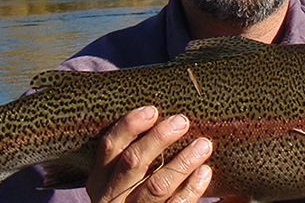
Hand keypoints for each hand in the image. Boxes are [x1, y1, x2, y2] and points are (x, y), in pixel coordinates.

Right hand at [86, 106, 212, 202]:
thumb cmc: (128, 198)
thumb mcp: (117, 182)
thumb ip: (131, 158)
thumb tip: (163, 120)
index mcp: (100, 179)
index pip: (110, 146)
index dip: (129, 126)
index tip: (152, 111)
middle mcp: (111, 196)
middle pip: (133, 161)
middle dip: (158, 138)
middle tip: (182, 121)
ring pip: (157, 185)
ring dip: (182, 161)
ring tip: (203, 145)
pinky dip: (191, 188)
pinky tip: (204, 172)